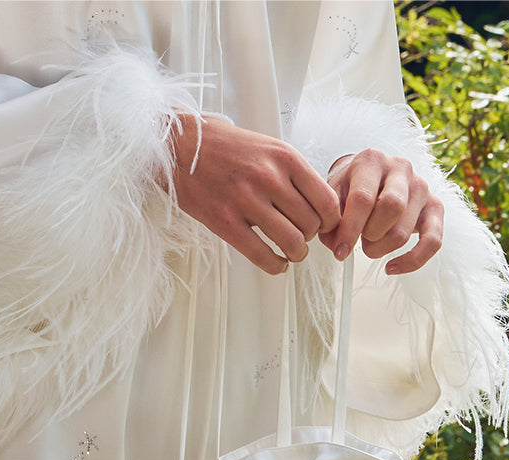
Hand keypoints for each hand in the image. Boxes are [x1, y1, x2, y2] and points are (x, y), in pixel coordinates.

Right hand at [172, 115, 341, 274]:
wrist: (179, 145)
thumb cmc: (224, 147)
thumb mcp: (267, 146)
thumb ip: (293, 173)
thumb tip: (319, 203)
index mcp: (284, 157)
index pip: (327, 200)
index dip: (330, 220)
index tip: (322, 225)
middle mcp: (269, 177)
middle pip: (312, 225)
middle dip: (310, 236)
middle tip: (301, 236)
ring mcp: (247, 200)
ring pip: (293, 243)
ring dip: (296, 253)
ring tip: (290, 251)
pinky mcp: (226, 221)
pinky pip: (263, 256)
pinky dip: (276, 266)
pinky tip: (277, 263)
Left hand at [320, 149, 443, 273]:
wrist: (373, 178)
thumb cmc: (352, 189)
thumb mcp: (334, 196)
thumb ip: (331, 219)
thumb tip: (338, 246)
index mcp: (372, 161)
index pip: (363, 198)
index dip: (349, 230)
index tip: (340, 251)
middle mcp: (401, 168)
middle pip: (391, 209)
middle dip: (370, 235)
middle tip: (360, 239)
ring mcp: (421, 187)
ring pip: (404, 231)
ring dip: (382, 248)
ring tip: (371, 243)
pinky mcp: (435, 207)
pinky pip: (433, 241)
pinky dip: (413, 261)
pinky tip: (392, 267)